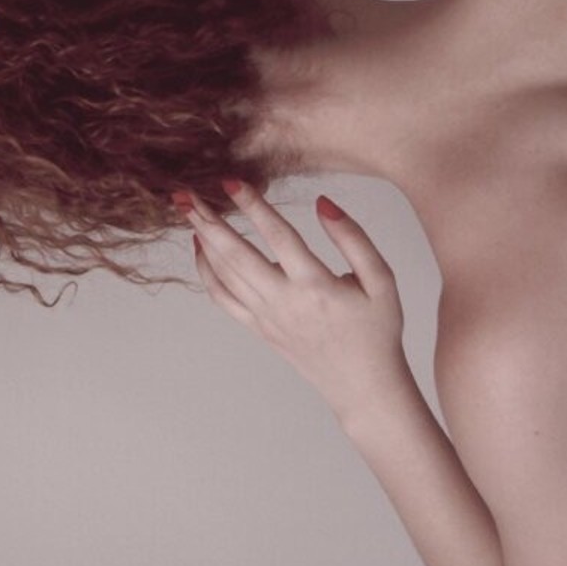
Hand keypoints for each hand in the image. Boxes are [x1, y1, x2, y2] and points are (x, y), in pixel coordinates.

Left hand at [183, 181, 408, 421]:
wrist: (363, 385)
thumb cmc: (377, 330)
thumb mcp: (382, 281)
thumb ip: (354, 238)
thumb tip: (323, 203)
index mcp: (316, 285)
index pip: (277, 236)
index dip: (252, 205)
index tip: (231, 180)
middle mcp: (284, 301)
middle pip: (235, 255)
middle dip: (208, 220)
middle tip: (185, 192)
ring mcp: (267, 318)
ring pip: (224, 274)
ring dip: (203, 239)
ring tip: (188, 209)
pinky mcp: (259, 329)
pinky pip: (223, 299)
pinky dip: (206, 272)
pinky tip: (200, 248)